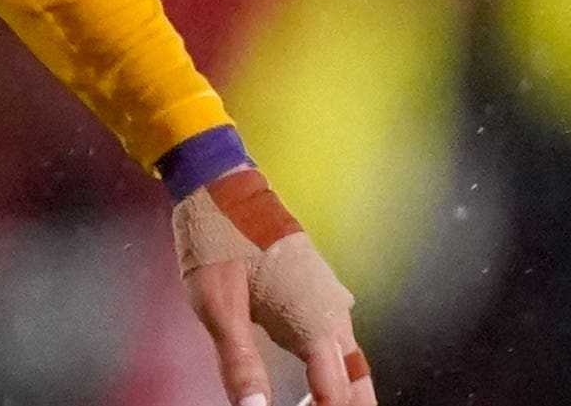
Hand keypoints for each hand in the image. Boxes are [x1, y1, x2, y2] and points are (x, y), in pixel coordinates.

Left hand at [175, 170, 373, 405]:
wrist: (223, 186)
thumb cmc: (217, 242)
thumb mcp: (216, 305)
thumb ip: (239, 362)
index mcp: (312, 319)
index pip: (336, 392)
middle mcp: (332, 311)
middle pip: (354, 380)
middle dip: (347, 405)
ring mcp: (329, 298)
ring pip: (350, 360)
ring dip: (344, 390)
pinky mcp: (318, 290)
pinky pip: (338, 340)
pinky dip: (335, 369)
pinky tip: (318, 384)